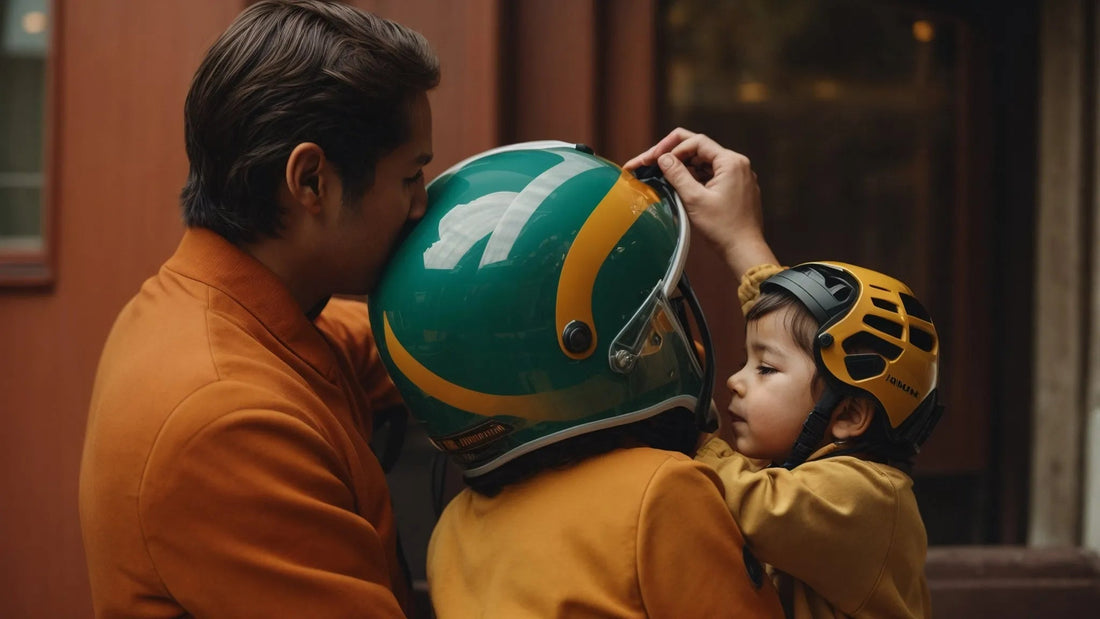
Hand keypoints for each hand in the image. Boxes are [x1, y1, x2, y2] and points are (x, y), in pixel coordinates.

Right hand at [625, 128, 777, 278]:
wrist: (744, 250)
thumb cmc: (723, 228)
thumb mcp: (694, 199)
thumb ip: (677, 175)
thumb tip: (663, 158)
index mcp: (731, 162)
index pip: (697, 142)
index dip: (672, 147)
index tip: (656, 159)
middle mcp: (737, 164)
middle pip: (700, 149)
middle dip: (675, 154)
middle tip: (653, 161)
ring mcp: (738, 176)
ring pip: (705, 162)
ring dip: (684, 166)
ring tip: (663, 174)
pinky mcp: (736, 188)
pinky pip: (712, 174)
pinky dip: (695, 177)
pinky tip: (681, 184)